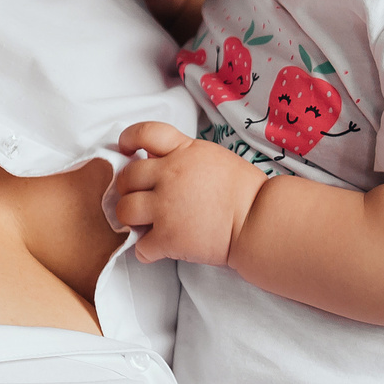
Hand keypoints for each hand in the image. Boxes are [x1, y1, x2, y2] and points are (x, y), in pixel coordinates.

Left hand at [112, 121, 265, 266]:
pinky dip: (146, 250)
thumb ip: (183, 155)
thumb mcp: (213, 157)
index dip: (129, 138)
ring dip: (131, 219)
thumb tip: (155, 159)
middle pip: (127, 177)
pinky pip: (140, 246)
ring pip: (124, 211)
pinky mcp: (168, 237)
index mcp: (183, 152)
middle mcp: (170, 175)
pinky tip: (158, 248)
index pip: (145, 132)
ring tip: (145, 224)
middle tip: (139, 197)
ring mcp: (166, 207)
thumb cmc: (244, 191)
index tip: (127, 149)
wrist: (259, 220)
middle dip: (128, 189)